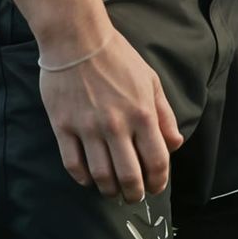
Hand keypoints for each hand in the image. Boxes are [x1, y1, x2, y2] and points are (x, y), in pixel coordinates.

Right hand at [39, 27, 183, 203]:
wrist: (77, 41)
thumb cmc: (118, 58)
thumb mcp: (151, 81)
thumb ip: (164, 115)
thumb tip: (174, 144)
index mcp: (143, 114)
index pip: (157, 160)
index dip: (159, 180)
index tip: (157, 187)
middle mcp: (117, 125)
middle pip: (129, 175)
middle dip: (135, 193)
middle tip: (134, 197)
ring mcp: (88, 128)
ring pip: (100, 175)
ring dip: (110, 190)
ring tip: (113, 192)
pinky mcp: (63, 127)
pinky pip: (73, 164)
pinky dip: (83, 178)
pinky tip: (89, 180)